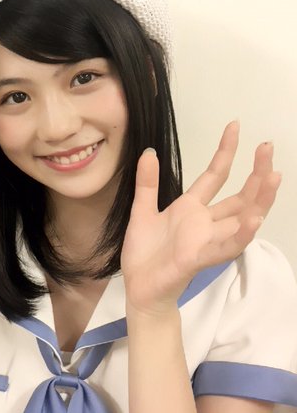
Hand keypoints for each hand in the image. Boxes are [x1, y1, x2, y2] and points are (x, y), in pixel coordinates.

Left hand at [121, 121, 280, 314]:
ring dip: (259, 199)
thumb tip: (148, 151)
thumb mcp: (142, 210)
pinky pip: (226, 247)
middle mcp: (205, 223)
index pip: (215, 175)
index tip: (234, 126)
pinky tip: (254, 220)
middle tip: (268, 147)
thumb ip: (147, 183)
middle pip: (239, 195)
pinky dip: (241, 234)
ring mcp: (206, 240)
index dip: (225, 152)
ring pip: (241, 218)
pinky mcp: (199, 258)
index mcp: (191, 209)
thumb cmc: (144, 253)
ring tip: (274, 176)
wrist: (139, 287)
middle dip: (255, 172)